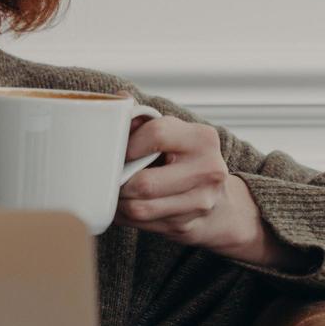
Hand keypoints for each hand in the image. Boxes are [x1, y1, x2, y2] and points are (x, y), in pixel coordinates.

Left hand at [111, 94, 255, 254]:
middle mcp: (209, 170)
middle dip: (117, 182)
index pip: (155, 134)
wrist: (218, 201)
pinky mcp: (188, 226)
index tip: (117, 151)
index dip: (127, 145)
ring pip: (139, 208)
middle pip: (144, 183)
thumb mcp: (170, 133)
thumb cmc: (182, 159)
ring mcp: (201, 202)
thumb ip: (143, 117)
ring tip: (112, 192)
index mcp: (202, 139)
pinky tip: (123, 207)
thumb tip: (119, 99)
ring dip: (118, 202)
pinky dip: (125, 217)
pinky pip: (142, 224)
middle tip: (106, 177)